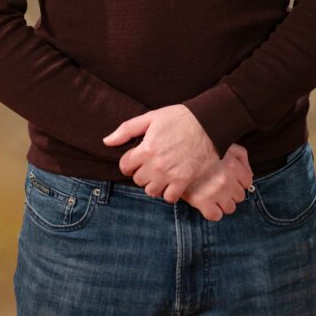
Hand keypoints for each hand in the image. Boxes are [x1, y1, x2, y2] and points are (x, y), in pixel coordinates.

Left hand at [102, 105, 219, 202]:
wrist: (208, 124)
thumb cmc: (179, 118)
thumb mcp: (151, 117)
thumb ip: (126, 130)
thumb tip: (107, 141)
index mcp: (146, 149)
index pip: (125, 166)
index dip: (129, 163)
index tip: (136, 159)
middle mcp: (156, 165)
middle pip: (138, 180)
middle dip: (141, 173)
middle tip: (150, 165)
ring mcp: (170, 175)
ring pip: (151, 191)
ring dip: (153, 184)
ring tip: (160, 174)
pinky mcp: (184, 181)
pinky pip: (169, 198)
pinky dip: (169, 193)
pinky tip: (172, 182)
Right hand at [181, 143, 252, 220]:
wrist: (175, 152)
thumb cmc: (202, 147)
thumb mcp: (226, 145)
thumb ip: (241, 157)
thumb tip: (249, 174)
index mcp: (233, 165)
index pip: (248, 182)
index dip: (239, 180)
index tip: (231, 178)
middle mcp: (226, 180)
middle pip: (240, 196)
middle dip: (231, 191)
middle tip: (219, 185)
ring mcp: (214, 192)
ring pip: (230, 208)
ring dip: (223, 203)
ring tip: (213, 194)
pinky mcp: (201, 202)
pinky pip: (216, 216)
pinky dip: (213, 212)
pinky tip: (207, 202)